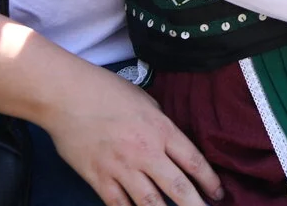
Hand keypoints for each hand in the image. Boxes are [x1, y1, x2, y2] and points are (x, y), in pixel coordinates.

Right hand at [42, 66, 222, 205]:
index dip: (209, 181)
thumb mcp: (147, 103)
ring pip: (150, 203)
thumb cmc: (108, 92)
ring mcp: (121, 168)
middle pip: (177, 188)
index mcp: (162, 130)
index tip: (218, 194)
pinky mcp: (98, 179)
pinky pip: (119, 205)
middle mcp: (146, 152)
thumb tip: (172, 144)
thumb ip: (162, 126)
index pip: (194, 161)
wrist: (68, 97)